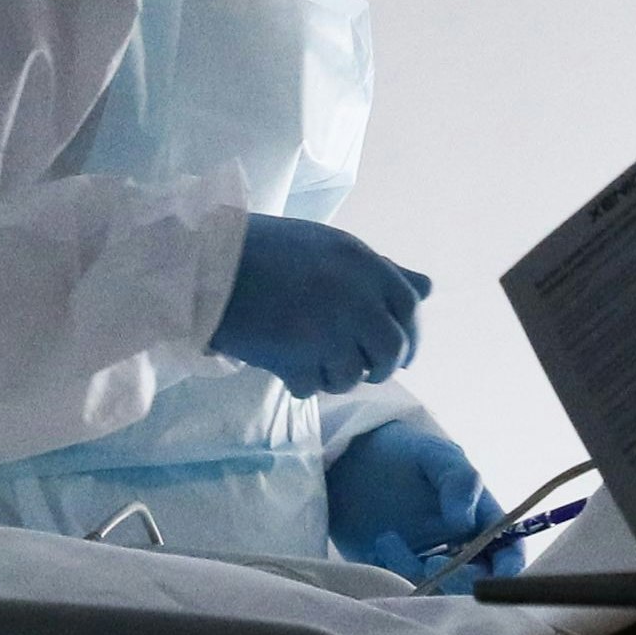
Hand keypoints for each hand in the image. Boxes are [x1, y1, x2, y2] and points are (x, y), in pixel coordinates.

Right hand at [210, 215, 429, 397]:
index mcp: (363, 263)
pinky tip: (287, 367)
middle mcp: (354, 297)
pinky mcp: (297, 358)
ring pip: (353, 375)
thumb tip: (427, 289)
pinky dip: (303, 383)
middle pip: (392, 349)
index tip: (401, 352)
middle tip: (363, 369)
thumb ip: (381, 271)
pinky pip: (314, 387)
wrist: (207, 265)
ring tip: (314, 362)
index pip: (410, 306)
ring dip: (337, 377)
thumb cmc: (267, 251)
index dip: (410, 334)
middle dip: (381, 366)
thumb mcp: (331, 248)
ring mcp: (327, 330)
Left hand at [327, 419, 524, 589]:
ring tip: (387, 540)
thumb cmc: (400, 451)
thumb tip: (465, 523)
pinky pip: (406, 591)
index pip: (509, 554)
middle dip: (459, 580)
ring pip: (441, 591)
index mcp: (481, 519)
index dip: (509, 572)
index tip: (490, 579)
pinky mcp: (397, 573)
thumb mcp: (434, 454)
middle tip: (430, 563)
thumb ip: (458, 480)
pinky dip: (395, 577)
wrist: (345, 461)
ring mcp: (429, 563)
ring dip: (417, 573)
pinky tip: (379, 546)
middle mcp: (461, 547)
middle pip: (479, 582)